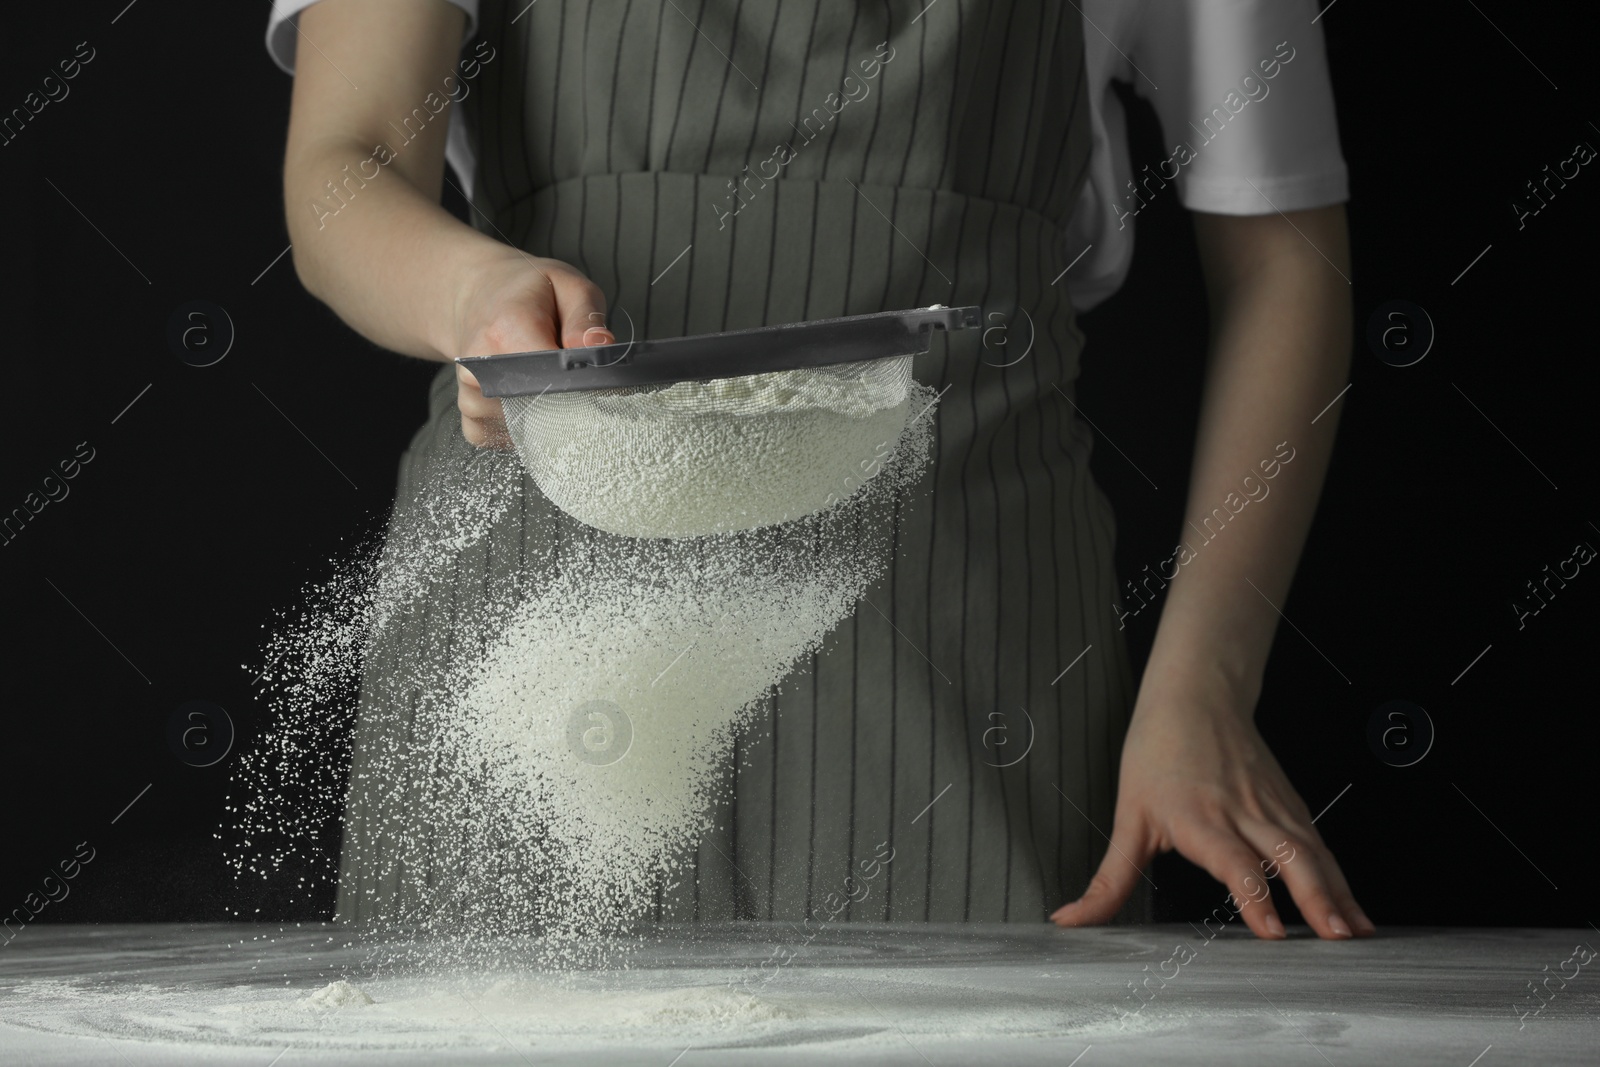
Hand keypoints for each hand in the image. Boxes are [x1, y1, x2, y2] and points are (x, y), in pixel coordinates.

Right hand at [445, 249, 613, 447]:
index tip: (597, 382)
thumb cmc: (528, 293)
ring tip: (543, 379)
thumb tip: (600, 347)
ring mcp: (470, 397)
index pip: (552, 378)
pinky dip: (525, 428)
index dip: (582, 386)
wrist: (479, 297)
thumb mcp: (567, 285)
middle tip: (575, 380)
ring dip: (547, 414)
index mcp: (506, 330)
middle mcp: (480, 368)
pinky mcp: (472, 420)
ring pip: (526, 429)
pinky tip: (526, 397)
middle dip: (568, 404)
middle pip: (540, 411)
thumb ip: (585, 317)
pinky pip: (507, 440)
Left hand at [1050, 672, 1374, 939]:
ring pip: (1312, 854)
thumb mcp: (1128, 818)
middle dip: (1314, 899)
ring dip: (1338, 895)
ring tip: (1356, 936)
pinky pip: (1320, 847)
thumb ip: (1108, 880)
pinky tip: (1354, 911)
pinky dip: (1341, 879)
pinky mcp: (1291, 806)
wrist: (1196, 695)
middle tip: (1335, 938)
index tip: (1273, 932)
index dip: (1254, 897)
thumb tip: (1070, 920)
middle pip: (1288, 858)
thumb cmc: (1157, 753)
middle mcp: (1243, 814)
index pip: (1233, 863)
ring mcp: (1273, 808)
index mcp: (1200, 820)